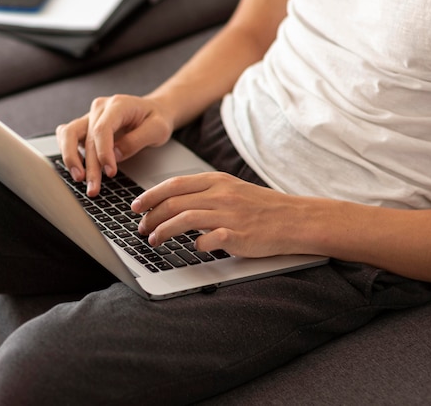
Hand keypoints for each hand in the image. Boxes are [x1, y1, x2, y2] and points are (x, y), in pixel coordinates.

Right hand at [56, 94, 174, 195]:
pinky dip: (68, 152)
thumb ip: (136, 141)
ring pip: (68, 134)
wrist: (154, 111)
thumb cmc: (157, 119)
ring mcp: (90, 116)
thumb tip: (115, 155)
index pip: (102, 129)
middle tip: (93, 188)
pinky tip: (76, 168)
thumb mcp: (158, 129)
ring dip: (71, 159)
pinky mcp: (86, 126)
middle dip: (89, 166)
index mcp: (118, 105)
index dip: (103, 153)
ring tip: (79, 179)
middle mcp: (100, 108)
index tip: (110, 172)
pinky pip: (68, 136)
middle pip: (85, 136)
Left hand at [131, 172, 309, 257]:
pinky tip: (192, 248)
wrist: (294, 219)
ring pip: (184, 220)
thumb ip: (204, 193)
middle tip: (141, 228)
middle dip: (151, 216)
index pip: (173, 185)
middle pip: (173, 203)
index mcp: (216, 181)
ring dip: (163, 232)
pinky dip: (196, 245)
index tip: (135, 206)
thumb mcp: (231, 189)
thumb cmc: (261, 207)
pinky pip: (208, 240)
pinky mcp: (238, 236)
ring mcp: (229, 215)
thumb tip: (172, 203)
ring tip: (153, 241)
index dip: (150, 196)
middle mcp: (220, 195)